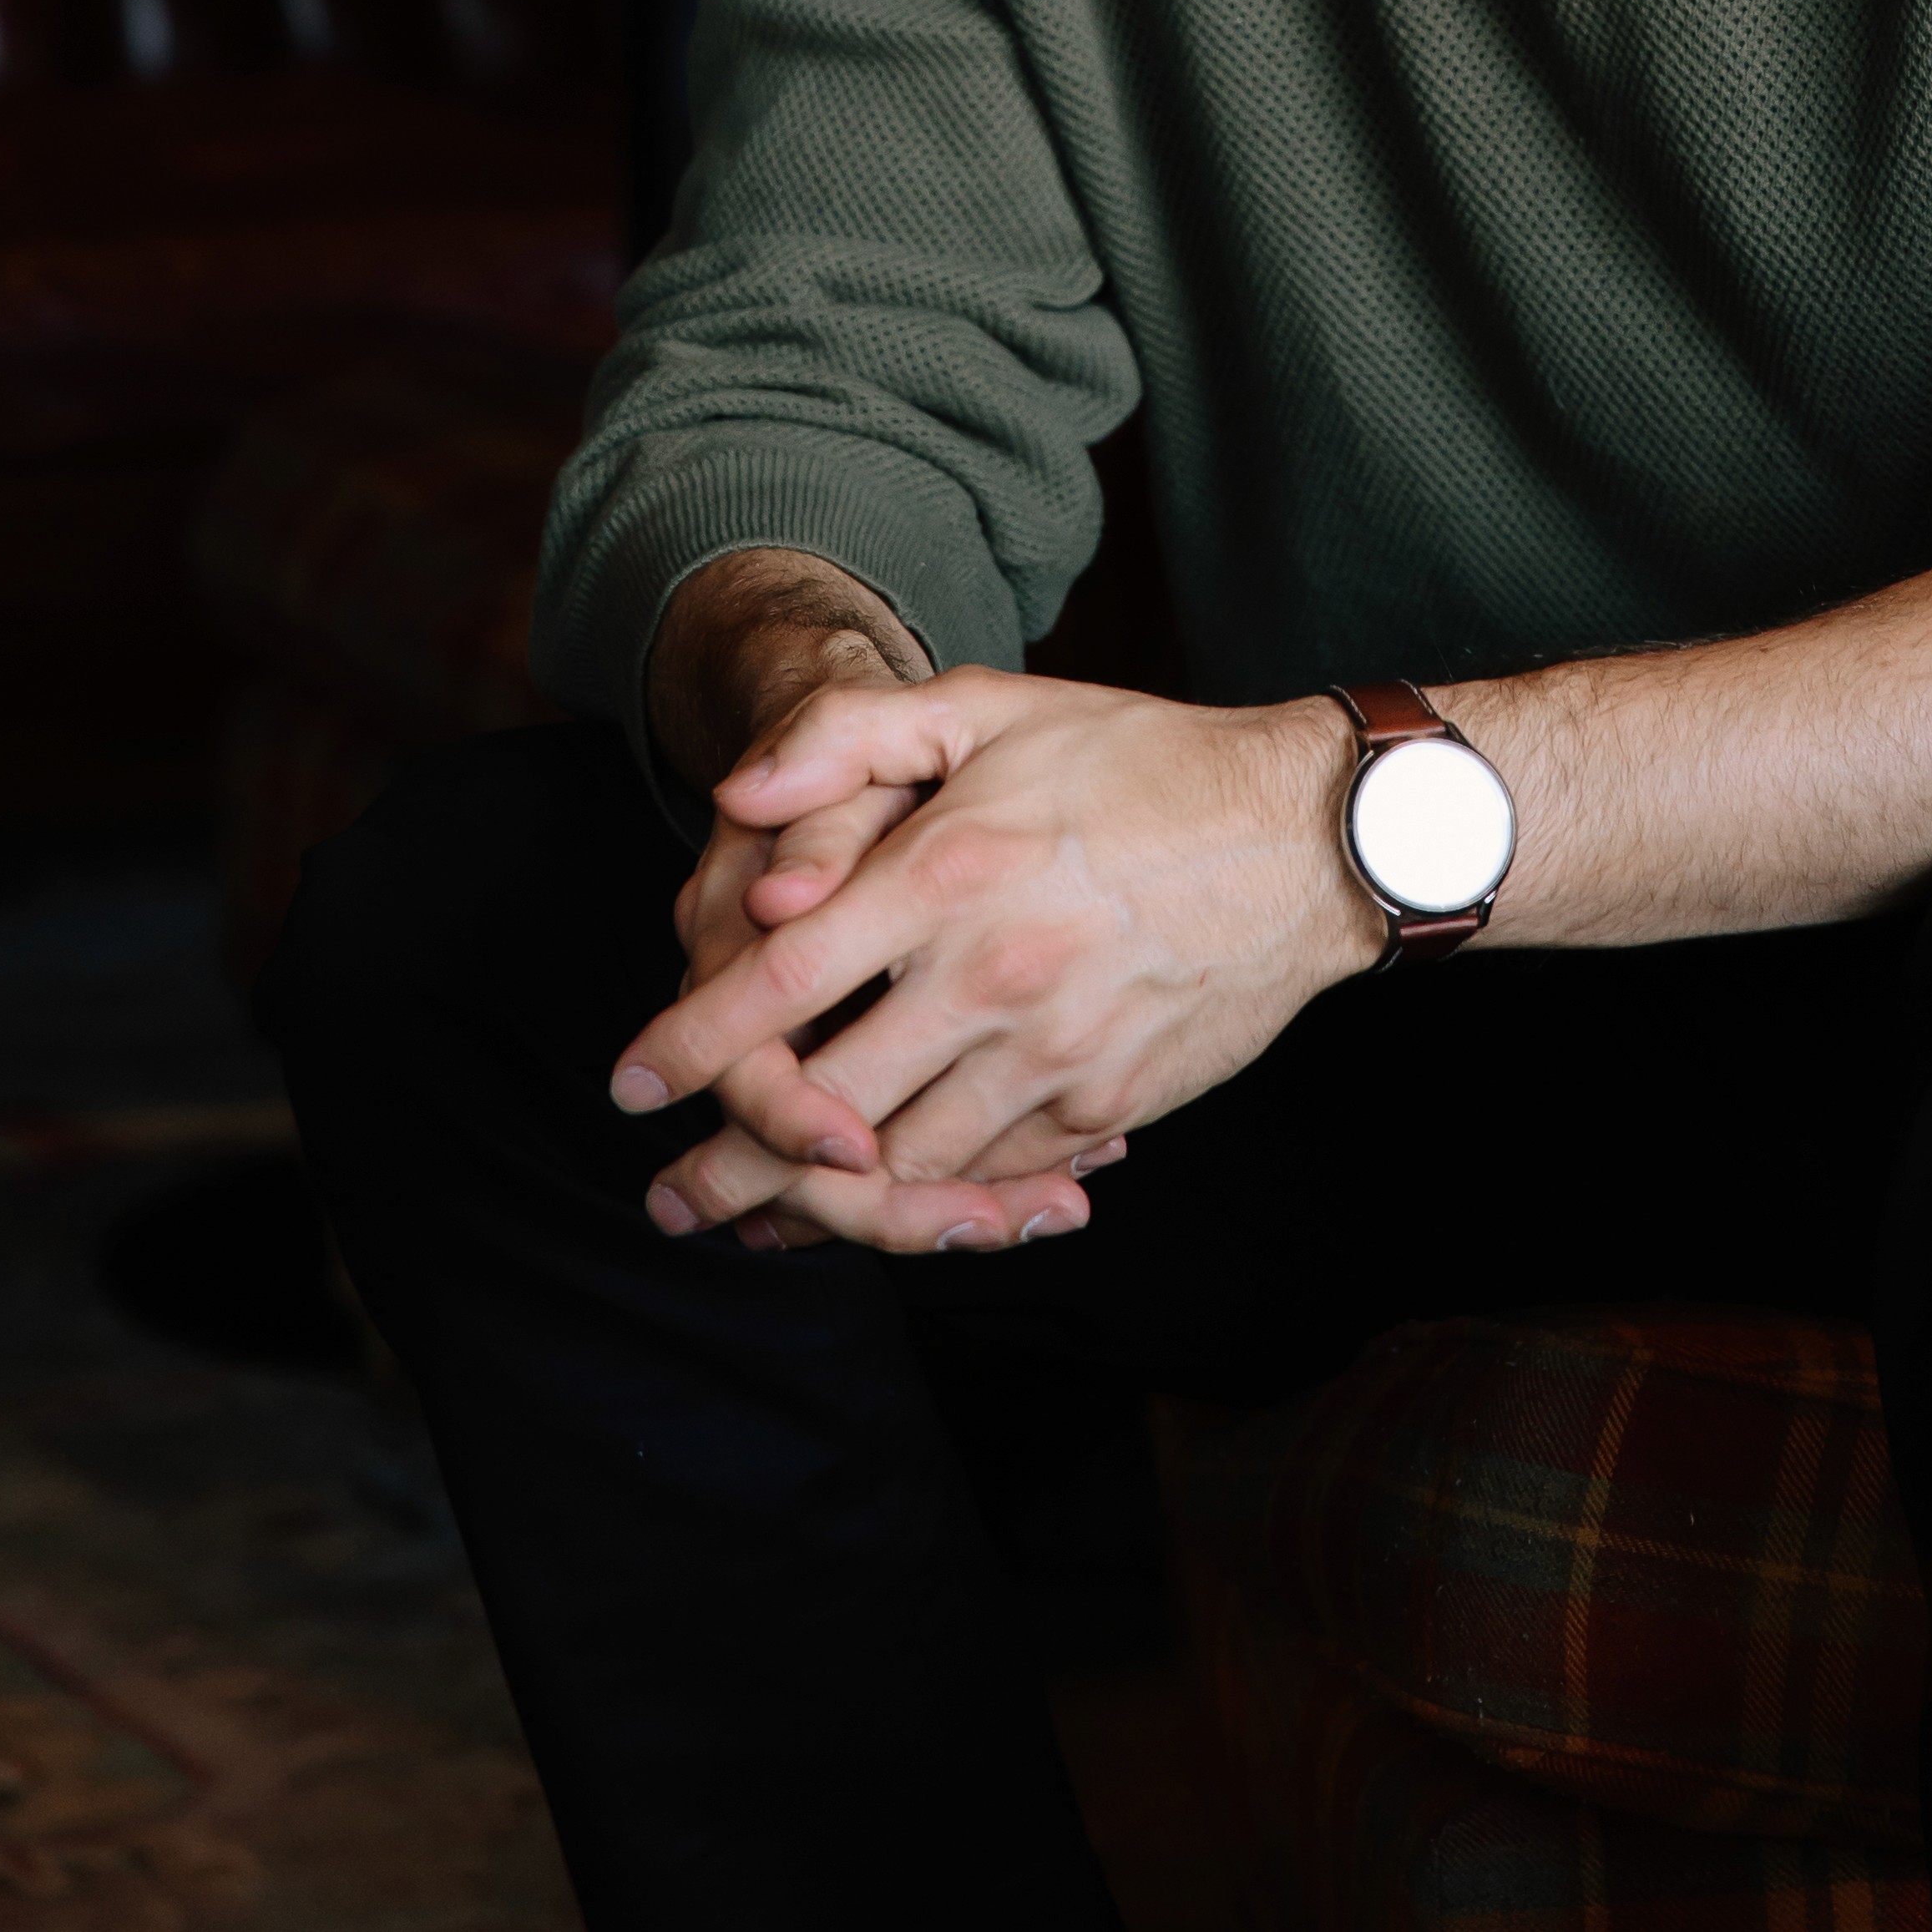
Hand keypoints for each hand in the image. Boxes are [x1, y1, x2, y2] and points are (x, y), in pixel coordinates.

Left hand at [611, 669, 1373, 1255]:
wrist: (1302, 840)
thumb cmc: (1137, 760)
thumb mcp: (991, 707)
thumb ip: (850, 736)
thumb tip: (735, 799)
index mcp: (946, 871)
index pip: (779, 978)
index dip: (689, 1040)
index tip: (629, 1083)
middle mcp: (987, 977)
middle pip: (819, 1106)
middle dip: (727, 1165)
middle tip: (669, 1198)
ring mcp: (1048, 1054)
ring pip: (898, 1167)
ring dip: (814, 1209)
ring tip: (754, 1224)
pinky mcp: (1100, 1105)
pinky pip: (987, 1179)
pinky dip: (926, 1207)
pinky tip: (884, 1208)